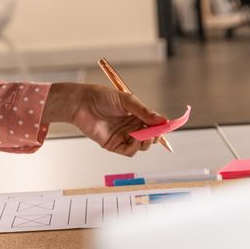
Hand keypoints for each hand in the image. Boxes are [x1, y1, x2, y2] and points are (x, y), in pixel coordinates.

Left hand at [43, 82, 167, 156]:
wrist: (81, 103)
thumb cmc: (101, 97)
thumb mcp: (126, 100)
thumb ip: (144, 111)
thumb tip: (163, 120)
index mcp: (136, 114)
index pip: (154, 124)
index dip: (161, 126)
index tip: (168, 126)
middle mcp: (131, 126)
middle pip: (150, 137)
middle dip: (156, 136)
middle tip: (156, 132)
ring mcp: (123, 136)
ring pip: (142, 146)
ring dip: (147, 142)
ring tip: (145, 135)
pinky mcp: (114, 144)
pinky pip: (130, 151)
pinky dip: (136, 148)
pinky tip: (135, 139)